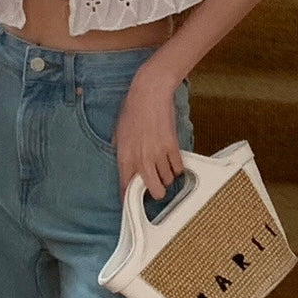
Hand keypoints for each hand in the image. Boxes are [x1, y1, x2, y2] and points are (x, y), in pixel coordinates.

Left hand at [111, 71, 184, 202]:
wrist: (149, 93)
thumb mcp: (118, 131)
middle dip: (155, 191)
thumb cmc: (132, 109)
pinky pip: (178, 168)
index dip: (129, 199)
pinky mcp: (172, 147)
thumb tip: (125, 164)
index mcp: (125, 156)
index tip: (131, 204)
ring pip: (168, 180)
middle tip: (155, 183)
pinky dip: (177, 167)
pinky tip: (172, 159)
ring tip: (163, 164)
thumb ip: (121, 151)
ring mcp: (158, 154)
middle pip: (153, 191)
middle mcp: (141, 159)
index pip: (126, 187)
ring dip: (166, 175)